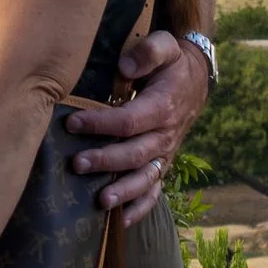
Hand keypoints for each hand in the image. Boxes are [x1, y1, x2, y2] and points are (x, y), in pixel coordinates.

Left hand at [62, 30, 208, 224]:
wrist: (195, 79)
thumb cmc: (172, 62)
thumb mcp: (165, 45)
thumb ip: (148, 51)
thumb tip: (124, 66)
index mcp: (163, 107)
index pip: (129, 120)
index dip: (101, 124)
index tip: (72, 123)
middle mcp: (166, 135)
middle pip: (135, 153)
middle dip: (105, 161)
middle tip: (76, 163)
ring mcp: (165, 153)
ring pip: (146, 178)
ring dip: (124, 191)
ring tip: (100, 201)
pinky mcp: (163, 163)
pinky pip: (155, 191)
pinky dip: (141, 208)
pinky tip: (121, 222)